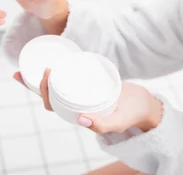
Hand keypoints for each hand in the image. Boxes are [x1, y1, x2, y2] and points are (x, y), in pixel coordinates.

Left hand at [14, 71, 161, 133]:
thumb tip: (80, 120)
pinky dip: (62, 67)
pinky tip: (58, 57)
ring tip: (37, 61)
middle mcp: (75, 102)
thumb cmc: (130, 114)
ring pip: (57, 83)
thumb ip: (103, 124)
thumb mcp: (118, 121)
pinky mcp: (89, 80)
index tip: (47, 72)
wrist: (145, 104)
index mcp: (76, 113)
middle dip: (37, 82)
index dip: (43, 90)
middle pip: (49, 92)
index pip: (51, 103)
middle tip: (43, 65)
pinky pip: (70, 74)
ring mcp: (81, 91)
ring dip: (43, 75)